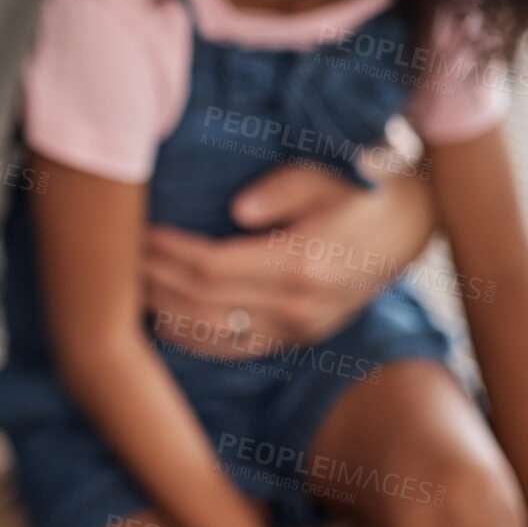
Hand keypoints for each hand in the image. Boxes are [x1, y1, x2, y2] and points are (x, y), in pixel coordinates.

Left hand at [142, 161, 434, 354]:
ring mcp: (298, 330)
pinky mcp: (297, 339)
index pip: (213, 266)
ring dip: (164, 313)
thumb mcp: (326, 176)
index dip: (168, 252)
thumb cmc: (359, 189)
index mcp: (302, 263)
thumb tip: (236, 210)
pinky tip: (162, 323)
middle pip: (203, 302)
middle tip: (118, 258)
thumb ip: (283, 190)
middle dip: (155, 280)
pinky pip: (236, 350)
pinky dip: (193, 341)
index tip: (138, 232)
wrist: (409, 226)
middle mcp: (298, 306)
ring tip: (130, 289)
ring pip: (213, 334)